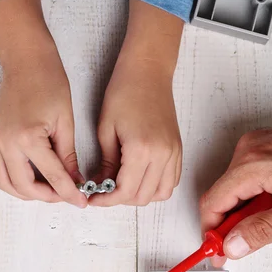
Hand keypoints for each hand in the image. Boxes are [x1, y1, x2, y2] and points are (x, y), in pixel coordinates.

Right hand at [0, 0, 86, 206]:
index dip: (69, 193)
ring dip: (27, 193)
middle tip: (66, 195)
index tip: (81, 202)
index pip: (53, 177)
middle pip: (25, 188)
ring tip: (49, 190)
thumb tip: (74, 180)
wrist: (27, 63)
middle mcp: (7, 144)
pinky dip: (12, 181)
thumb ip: (68, 156)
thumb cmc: (49, 84)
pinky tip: (31, 179)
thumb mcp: (66, 122)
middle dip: (48, 197)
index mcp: (28, 138)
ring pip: (6, 184)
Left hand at [90, 0, 182, 206]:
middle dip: (120, 199)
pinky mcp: (178, 150)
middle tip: (103, 191)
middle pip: (142, 197)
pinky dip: (156, 187)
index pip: (124, 192)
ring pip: (160, 194)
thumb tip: (102, 185)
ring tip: (121, 185)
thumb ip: (105, 163)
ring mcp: (174, 153)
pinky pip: (171, 181)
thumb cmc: (124, 93)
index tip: (93, 198)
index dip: (106, 200)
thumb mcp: (105, 130)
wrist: (148, 72)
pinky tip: (139, 178)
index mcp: (142, 150)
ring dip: (139, 196)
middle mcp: (163, 155)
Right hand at [200, 109, 271, 265]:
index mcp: (252, 165)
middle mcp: (248, 150)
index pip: (213, 204)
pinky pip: (248, 175)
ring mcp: (255, 144)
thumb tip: (234, 244)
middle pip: (223, 197)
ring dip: (251, 211)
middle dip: (237, 224)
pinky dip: (258, 194)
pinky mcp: (264, 144)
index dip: (211, 233)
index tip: (217, 251)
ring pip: (237, 188)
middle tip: (256, 241)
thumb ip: (263, 229)